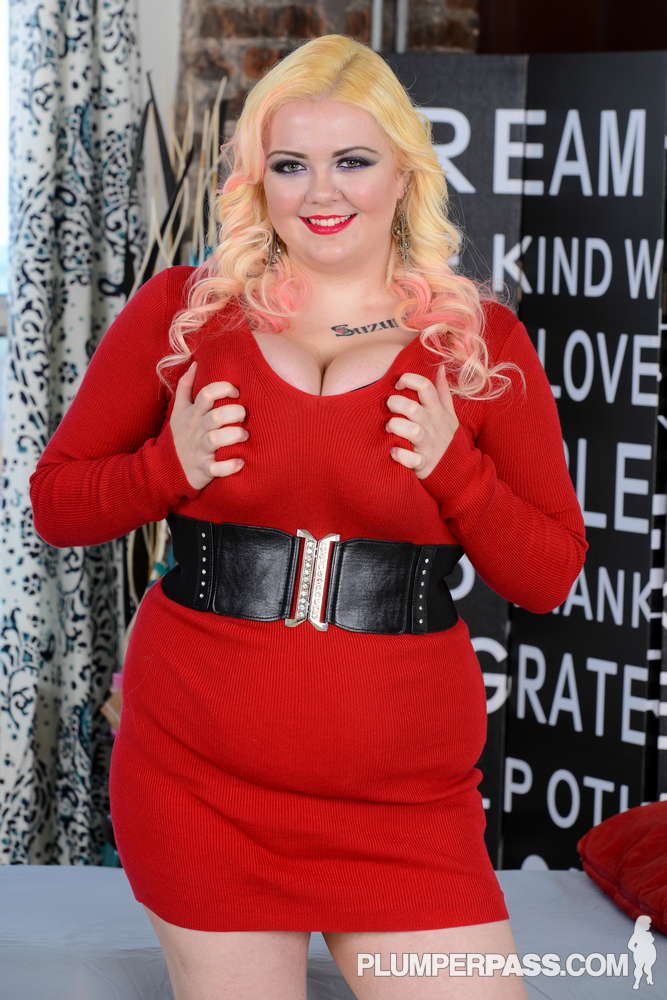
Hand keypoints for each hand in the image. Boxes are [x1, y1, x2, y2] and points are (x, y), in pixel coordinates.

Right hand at [169, 361, 248, 489]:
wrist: (167, 467)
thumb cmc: (181, 434)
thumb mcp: (179, 410)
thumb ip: (185, 386)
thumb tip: (195, 363)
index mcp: (193, 414)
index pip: (206, 395)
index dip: (223, 388)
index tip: (236, 392)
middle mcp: (197, 430)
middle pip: (216, 416)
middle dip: (234, 413)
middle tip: (243, 415)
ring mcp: (200, 450)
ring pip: (216, 440)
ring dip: (234, 435)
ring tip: (244, 435)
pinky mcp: (203, 469)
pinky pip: (217, 468)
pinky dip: (230, 466)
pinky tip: (241, 462)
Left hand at [385, 371, 458, 478]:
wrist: (457, 469)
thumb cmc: (446, 438)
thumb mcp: (450, 414)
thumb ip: (443, 392)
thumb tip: (441, 369)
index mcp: (438, 411)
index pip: (425, 387)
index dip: (409, 380)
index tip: (398, 385)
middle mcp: (433, 426)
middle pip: (413, 408)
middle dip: (395, 403)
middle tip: (390, 407)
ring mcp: (428, 445)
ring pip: (411, 430)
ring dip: (395, 426)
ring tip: (390, 427)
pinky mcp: (423, 463)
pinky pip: (410, 459)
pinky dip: (400, 455)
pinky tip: (394, 452)